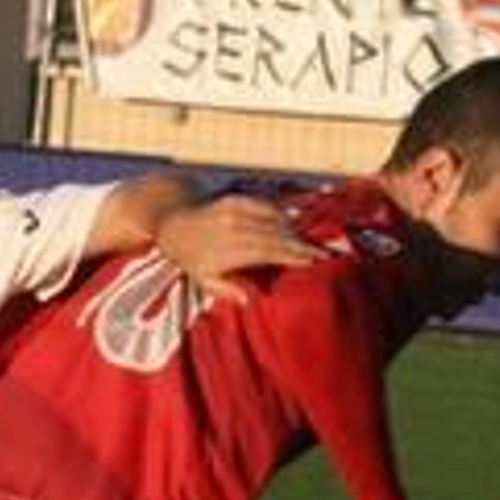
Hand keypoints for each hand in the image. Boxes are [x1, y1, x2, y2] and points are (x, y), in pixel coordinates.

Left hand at [156, 195, 325, 304]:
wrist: (173, 224)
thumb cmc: (192, 259)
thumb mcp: (204, 281)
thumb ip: (226, 290)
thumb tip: (250, 300)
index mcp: (227, 250)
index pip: (268, 251)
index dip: (292, 255)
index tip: (313, 261)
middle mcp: (233, 228)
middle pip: (276, 235)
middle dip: (302, 244)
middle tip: (326, 252)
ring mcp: (234, 211)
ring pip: (274, 219)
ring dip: (296, 230)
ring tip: (315, 241)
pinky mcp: (236, 199)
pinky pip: (265, 206)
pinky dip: (282, 215)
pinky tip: (295, 225)